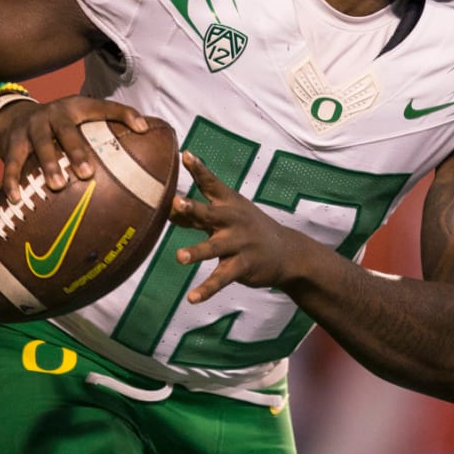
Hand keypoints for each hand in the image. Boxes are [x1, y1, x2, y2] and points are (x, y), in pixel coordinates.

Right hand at [0, 94, 148, 200]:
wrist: (15, 116)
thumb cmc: (62, 124)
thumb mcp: (82, 117)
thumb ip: (111, 126)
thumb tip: (147, 138)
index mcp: (76, 107)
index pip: (102, 107)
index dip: (123, 114)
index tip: (141, 129)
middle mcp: (53, 114)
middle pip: (65, 129)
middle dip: (76, 150)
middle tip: (87, 173)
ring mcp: (31, 127)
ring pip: (39, 144)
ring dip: (48, 164)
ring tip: (57, 186)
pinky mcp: (12, 143)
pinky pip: (11, 163)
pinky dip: (12, 180)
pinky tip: (17, 198)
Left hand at [170, 151, 303, 303]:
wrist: (287, 252)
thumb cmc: (247, 229)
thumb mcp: (226, 215)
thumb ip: (196, 214)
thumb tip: (167, 209)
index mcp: (229, 203)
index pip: (211, 183)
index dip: (199, 169)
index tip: (185, 155)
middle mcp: (233, 220)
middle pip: (211, 213)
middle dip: (193, 208)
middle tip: (176, 203)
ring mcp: (239, 243)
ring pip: (215, 248)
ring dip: (197, 252)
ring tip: (179, 258)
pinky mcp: (243, 266)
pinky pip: (222, 278)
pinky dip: (207, 289)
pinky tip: (192, 298)